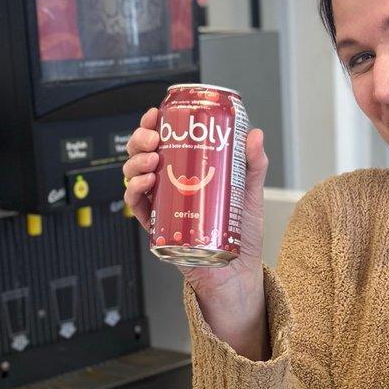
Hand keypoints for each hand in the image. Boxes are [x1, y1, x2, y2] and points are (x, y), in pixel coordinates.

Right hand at [123, 110, 270, 358]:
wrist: (237, 274)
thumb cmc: (241, 236)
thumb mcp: (249, 194)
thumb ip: (253, 165)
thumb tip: (255, 135)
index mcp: (188, 171)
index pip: (164, 141)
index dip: (154, 124)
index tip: (157, 114)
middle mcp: (171, 186)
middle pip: (143, 155)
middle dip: (140, 140)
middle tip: (153, 138)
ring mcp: (163, 206)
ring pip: (134, 177)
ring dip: (135, 164)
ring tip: (152, 162)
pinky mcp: (158, 228)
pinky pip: (137, 207)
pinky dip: (134, 193)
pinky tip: (144, 185)